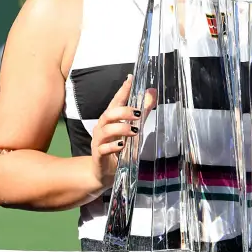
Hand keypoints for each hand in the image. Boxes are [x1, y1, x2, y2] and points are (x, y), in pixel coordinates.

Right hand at [90, 74, 155, 188]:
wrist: (103, 172)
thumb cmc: (119, 147)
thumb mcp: (132, 129)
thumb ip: (143, 112)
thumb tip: (153, 92)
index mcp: (110, 119)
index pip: (116, 101)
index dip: (122, 90)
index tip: (131, 79)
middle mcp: (102, 127)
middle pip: (109, 114)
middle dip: (123, 111)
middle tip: (138, 114)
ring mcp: (98, 141)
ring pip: (106, 130)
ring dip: (121, 128)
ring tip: (135, 130)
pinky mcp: (98, 155)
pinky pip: (103, 148)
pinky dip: (113, 146)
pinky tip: (123, 145)